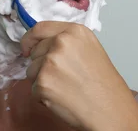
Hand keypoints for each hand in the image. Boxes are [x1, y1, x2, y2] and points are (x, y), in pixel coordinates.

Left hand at [21, 22, 137, 130]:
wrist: (110, 110)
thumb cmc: (104, 84)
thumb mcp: (89, 48)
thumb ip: (66, 41)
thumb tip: (42, 43)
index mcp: (74, 31)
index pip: (40, 28)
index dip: (30, 39)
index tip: (27, 48)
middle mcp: (60, 42)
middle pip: (35, 51)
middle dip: (41, 65)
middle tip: (63, 77)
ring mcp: (50, 62)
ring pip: (31, 70)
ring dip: (42, 81)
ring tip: (65, 88)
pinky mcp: (43, 82)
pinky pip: (33, 89)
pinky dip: (44, 96)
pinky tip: (62, 98)